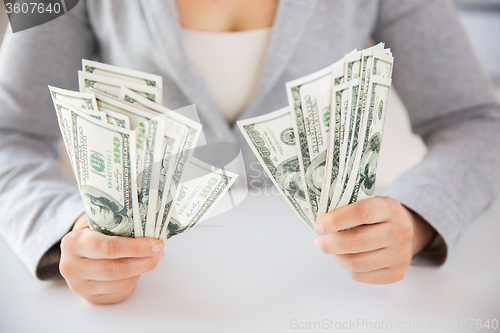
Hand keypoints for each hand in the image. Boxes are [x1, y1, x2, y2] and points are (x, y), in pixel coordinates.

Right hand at [60, 214, 163, 303]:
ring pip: (121, 283)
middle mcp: (71, 267)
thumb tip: (153, 233)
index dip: (136, 247)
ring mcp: (79, 286)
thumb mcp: (100, 221)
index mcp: (73, 243)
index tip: (156, 244)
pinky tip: (136, 270)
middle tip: (159, 253)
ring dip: (140, 271)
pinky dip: (134, 281)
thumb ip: (120, 226)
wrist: (76, 249)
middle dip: (144, 261)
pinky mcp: (90, 298)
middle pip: (116, 269)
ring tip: (148, 259)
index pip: (109, 247)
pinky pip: (121, 293)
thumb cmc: (93, 231)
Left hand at [314, 196, 435, 283]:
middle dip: (330, 244)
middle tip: (319, 242)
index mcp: (389, 208)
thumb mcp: (368, 201)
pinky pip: (361, 276)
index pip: (362, 212)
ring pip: (356, 263)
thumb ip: (347, 208)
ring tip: (332, 249)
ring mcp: (400, 254)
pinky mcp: (396, 273)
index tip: (319, 227)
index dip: (336, 220)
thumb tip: (320, 225)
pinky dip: (348, 268)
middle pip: (358, 241)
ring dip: (337, 257)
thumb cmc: (377, 216)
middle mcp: (399, 231)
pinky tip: (347, 258)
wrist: (404, 232)